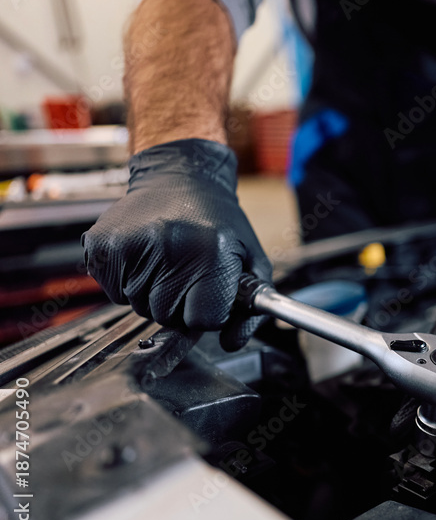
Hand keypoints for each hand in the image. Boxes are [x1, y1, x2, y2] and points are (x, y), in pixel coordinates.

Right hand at [82, 139, 271, 350]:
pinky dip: (129, 284)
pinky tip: (144, 256)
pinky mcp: (101, 246)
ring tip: (167, 260)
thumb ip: (250, 309)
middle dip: (181, 303)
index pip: (205, 320)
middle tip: (188, 272)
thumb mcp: (251, 260)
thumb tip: (231, 343)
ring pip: (140, 308)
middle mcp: (169, 247)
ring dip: (154, 293)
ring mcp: (130, 246)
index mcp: (211, 252)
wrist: (180, 176)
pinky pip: (114, 294)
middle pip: (168, 317)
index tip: (211, 290)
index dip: (210, 311)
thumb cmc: (218, 222)